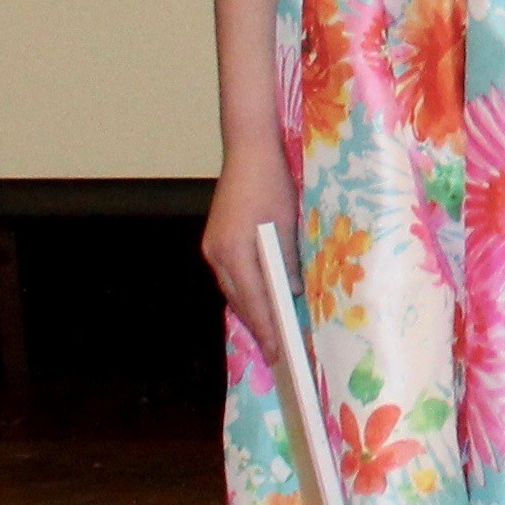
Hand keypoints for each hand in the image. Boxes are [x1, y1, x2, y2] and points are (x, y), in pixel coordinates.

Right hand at [202, 156, 300, 364]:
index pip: (254, 299)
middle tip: (277, 353)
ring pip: (233, 289)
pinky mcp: (216, 240)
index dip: (267, 327)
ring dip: (251, 310)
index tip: (278, 351)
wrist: (249, 151)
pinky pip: (231, 275)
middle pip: (239, 299)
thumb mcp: (289, 223)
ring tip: (271, 333)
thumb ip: (288, 260)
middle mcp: (217, 254)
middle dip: (258, 326)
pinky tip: (261, 300)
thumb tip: (292, 292)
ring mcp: (213, 247)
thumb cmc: (274, 183)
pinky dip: (246, 291)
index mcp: (235, 251)